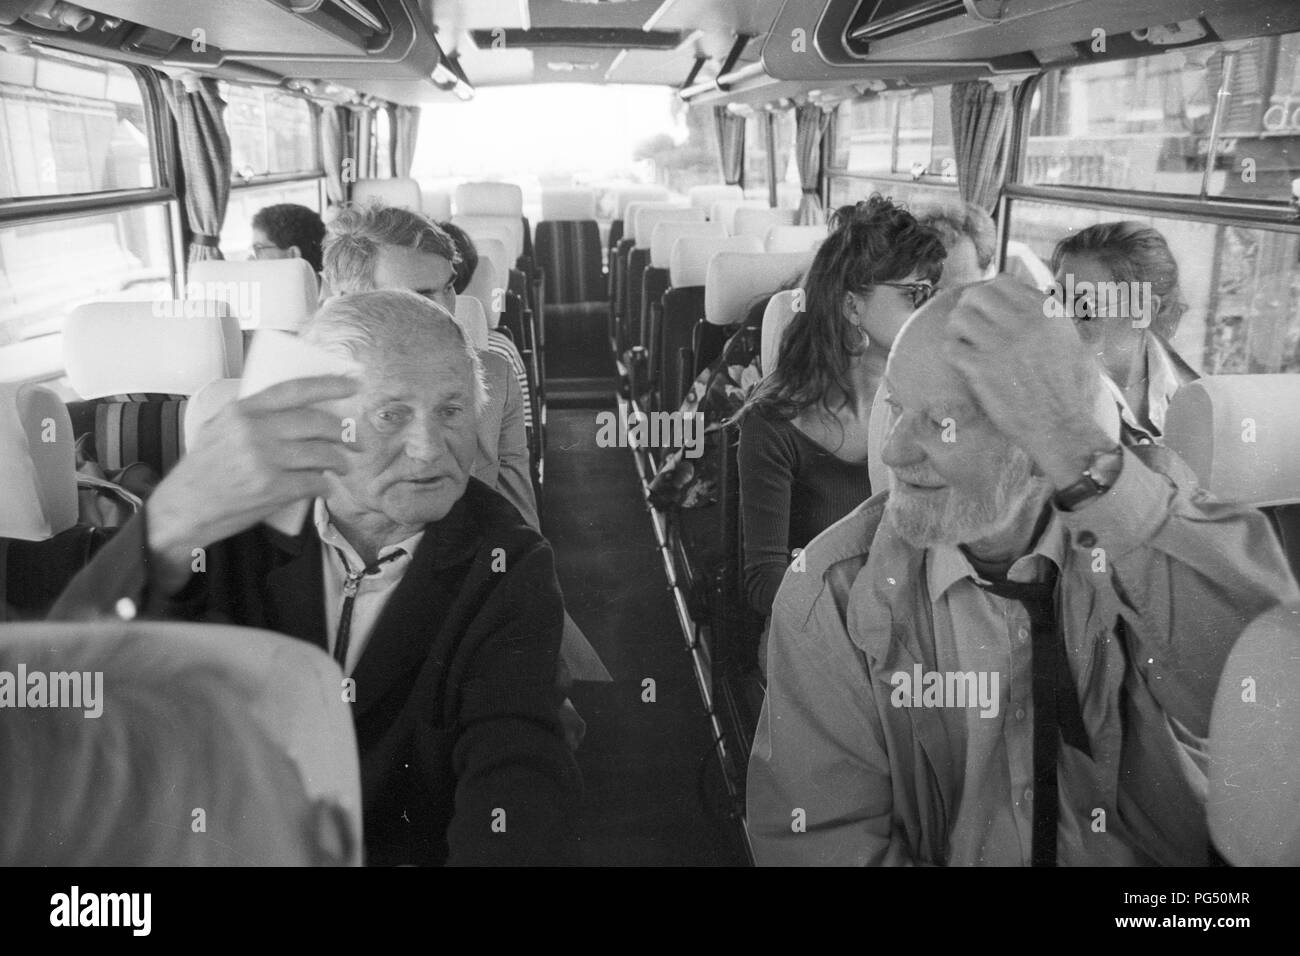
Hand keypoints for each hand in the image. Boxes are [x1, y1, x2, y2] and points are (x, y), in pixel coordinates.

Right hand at [147, 375, 359, 589]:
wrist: (181, 509)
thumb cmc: (203, 470)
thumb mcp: (218, 428)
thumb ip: (251, 415)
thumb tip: (297, 408)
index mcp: (242, 411)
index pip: (293, 389)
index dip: (328, 385)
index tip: (353, 385)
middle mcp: (253, 431)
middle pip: (316, 422)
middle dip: (343, 431)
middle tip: (355, 440)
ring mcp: (263, 460)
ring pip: (321, 453)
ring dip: (339, 460)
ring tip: (343, 465)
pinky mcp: (271, 489)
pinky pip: (314, 482)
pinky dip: (325, 486)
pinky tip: (326, 487)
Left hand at [942, 276, 1112, 488]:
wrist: (1060, 425)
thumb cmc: (1068, 388)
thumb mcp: (1071, 341)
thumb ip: (1047, 319)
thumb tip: (1020, 302)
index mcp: (1046, 313)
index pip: (1003, 282)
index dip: (988, 294)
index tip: (986, 310)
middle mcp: (1023, 323)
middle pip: (976, 295)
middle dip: (968, 308)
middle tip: (969, 325)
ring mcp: (1001, 344)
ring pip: (959, 317)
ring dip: (956, 330)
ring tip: (963, 343)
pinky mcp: (982, 368)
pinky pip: (951, 347)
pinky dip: (952, 354)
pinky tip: (962, 363)